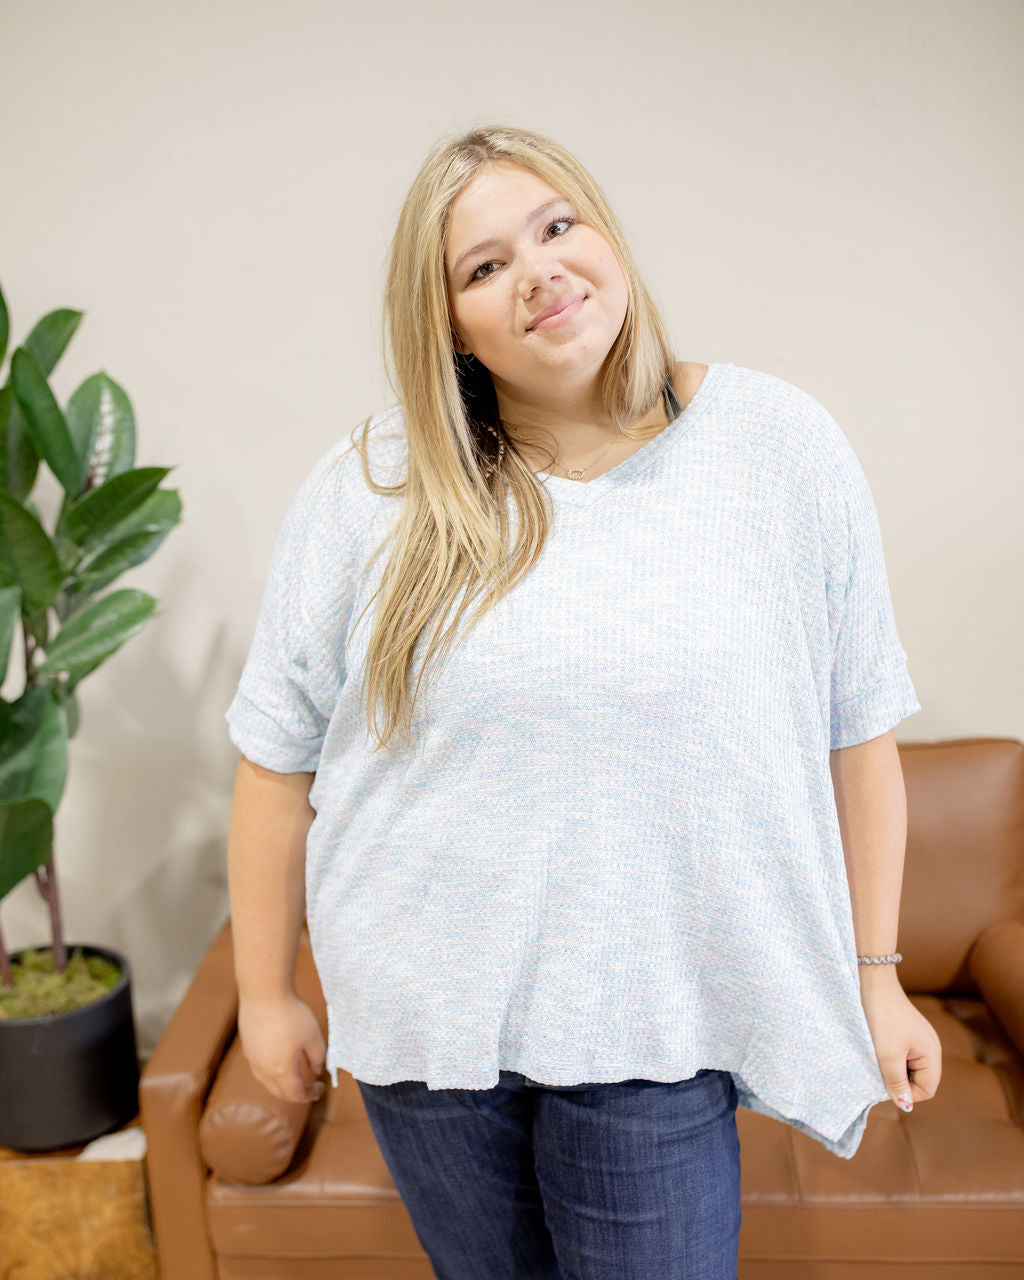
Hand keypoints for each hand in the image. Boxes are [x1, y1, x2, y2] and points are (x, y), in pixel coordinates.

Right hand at [237, 992, 326, 1103]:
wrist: (264, 994)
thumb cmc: (291, 1014)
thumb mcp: (313, 1037)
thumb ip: (318, 1057)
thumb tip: (316, 1070)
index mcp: (282, 1071)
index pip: (297, 1094)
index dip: (311, 1094)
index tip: (321, 1087)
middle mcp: (263, 1070)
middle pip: (280, 1093)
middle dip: (297, 1094)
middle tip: (311, 1087)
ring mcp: (252, 1059)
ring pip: (268, 1083)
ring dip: (283, 1085)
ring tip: (296, 1077)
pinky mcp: (247, 1048)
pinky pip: (260, 1069)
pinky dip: (272, 1073)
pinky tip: (280, 1062)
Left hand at [860, 978, 941, 1112]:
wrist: (872, 982)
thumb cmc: (881, 1017)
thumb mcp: (887, 1055)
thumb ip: (896, 1082)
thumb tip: (904, 1105)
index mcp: (932, 1053)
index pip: (926, 1090)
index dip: (906, 1092)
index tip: (884, 1081)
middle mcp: (931, 1047)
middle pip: (919, 1080)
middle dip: (899, 1080)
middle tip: (879, 1067)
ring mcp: (919, 1038)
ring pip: (908, 1067)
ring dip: (893, 1067)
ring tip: (877, 1054)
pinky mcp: (907, 1032)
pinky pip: (903, 1054)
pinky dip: (890, 1056)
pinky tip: (878, 1046)